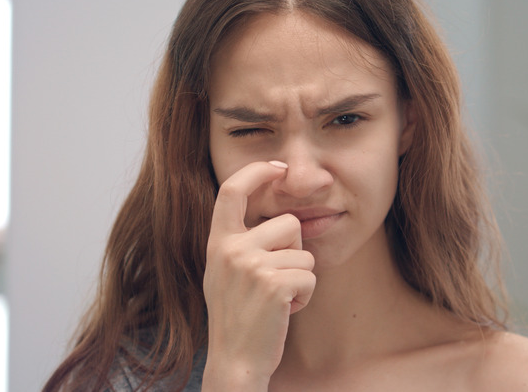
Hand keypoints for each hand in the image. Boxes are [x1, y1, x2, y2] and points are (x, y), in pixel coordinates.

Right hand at [202, 161, 315, 390]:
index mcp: (218, 242)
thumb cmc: (236, 317)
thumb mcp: (224, 273)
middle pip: (289, 223)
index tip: (278, 167)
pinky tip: (284, 311)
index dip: (256, 171)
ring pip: (304, 251)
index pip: (232, 190)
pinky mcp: (274, 283)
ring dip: (300, 277)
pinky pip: (309, 275)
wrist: (235, 361)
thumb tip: (275, 215)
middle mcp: (231, 248)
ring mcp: (251, 265)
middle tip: (275, 282)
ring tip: (278, 299)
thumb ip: (239, 242)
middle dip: (294, 251)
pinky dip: (305, 296)